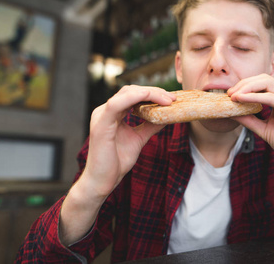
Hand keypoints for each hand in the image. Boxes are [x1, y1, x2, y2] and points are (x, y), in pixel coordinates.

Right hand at [80, 85, 175, 199]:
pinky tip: (148, 97)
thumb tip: (166, 116)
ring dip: (149, 93)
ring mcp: (101, 116)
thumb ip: (149, 126)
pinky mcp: (100, 125)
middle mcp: (104, 111)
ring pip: (126, 94)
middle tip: (173, 98)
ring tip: (167, 100)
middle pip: (131, 91)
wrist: (103, 182)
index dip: (152, 93)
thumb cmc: (116, 162)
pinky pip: (116, 105)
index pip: (133, 95)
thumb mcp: (138, 139)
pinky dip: (134, 98)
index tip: (171, 98)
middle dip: (154, 92)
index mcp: (112, 114)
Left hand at [227, 74, 273, 174]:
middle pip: (264, 78)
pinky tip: (242, 100)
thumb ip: (250, 120)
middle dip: (244, 83)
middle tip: (229, 93)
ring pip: (268, 83)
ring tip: (233, 96)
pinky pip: (272, 98)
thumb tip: (231, 113)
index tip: (230, 94)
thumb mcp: (265, 130)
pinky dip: (255, 97)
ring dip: (247, 88)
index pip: (263, 82)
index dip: (246, 85)